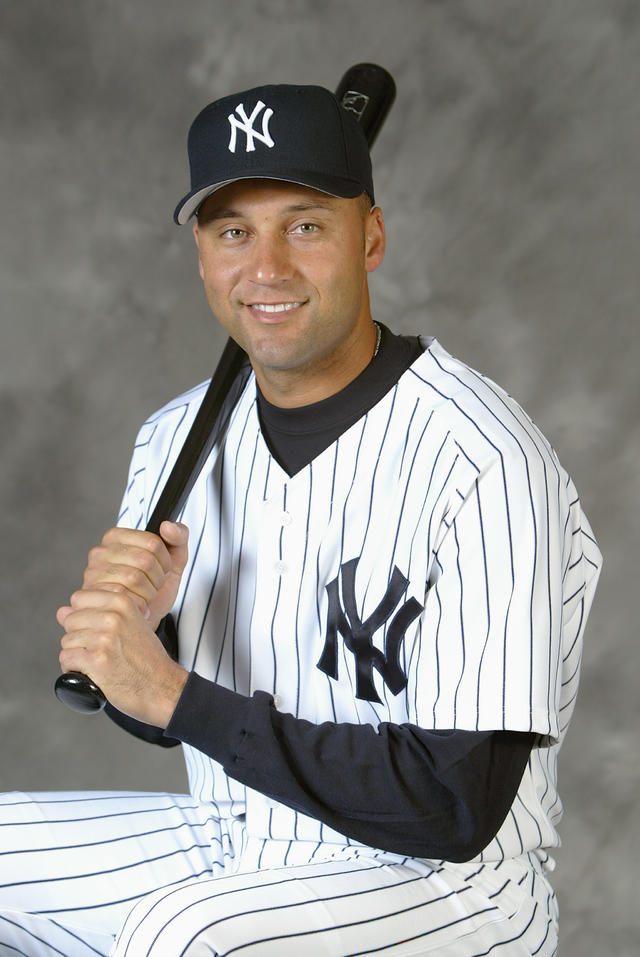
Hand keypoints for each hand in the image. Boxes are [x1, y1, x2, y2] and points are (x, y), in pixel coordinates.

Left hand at [57, 588, 187, 726]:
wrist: (163, 688)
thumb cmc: (147, 660)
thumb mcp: (131, 625)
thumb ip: (98, 614)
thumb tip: (61, 612)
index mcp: (122, 602)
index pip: (79, 598)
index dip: (82, 616)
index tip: (96, 630)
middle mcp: (113, 617)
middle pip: (70, 621)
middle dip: (78, 637)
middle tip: (98, 651)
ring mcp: (104, 638)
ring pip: (67, 641)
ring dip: (76, 655)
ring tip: (96, 663)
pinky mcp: (96, 661)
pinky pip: (67, 659)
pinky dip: (73, 670)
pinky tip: (90, 673)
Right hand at [80, 522, 188, 630]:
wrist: (144, 619)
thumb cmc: (155, 587)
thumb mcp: (174, 559)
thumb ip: (178, 537)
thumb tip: (167, 525)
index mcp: (116, 536)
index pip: (153, 542)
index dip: (165, 561)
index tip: (162, 568)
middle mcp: (100, 552)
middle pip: (145, 560)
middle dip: (158, 578)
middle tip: (153, 585)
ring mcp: (94, 574)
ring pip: (134, 578)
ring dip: (149, 592)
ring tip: (145, 595)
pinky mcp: (93, 596)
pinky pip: (124, 597)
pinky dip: (139, 605)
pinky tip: (138, 606)